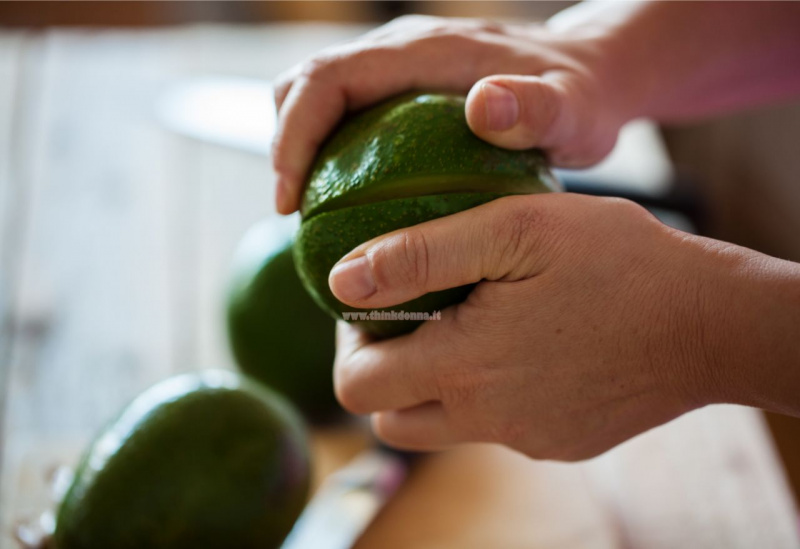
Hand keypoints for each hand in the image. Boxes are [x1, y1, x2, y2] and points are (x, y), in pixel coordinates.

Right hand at [272, 15, 644, 213]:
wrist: (590, 74)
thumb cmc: (580, 100)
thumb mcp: (573, 112)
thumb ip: (536, 108)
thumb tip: (483, 106)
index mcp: (426, 50)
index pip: (328, 78)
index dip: (293, 136)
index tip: (291, 200)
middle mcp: (402, 48)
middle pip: (305, 82)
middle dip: (285, 145)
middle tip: (296, 213)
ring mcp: (400, 64)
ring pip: (318, 95)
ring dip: (300, 148)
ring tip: (313, 211)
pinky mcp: (404, 85)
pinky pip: (345, 110)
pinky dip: (327, 151)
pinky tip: (345, 199)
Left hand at [328, 194, 744, 459]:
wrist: (710, 323)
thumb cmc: (617, 262)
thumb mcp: (515, 228)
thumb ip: (421, 254)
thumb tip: (343, 280)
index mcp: (464, 366)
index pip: (357, 384)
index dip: (349, 343)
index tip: (374, 305)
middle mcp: (486, 418)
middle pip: (387, 417)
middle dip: (380, 370)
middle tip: (408, 319)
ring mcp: (523, 438)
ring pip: (438, 428)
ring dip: (429, 384)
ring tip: (463, 325)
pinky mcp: (556, 444)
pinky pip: (494, 428)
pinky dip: (485, 392)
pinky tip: (521, 344)